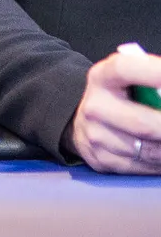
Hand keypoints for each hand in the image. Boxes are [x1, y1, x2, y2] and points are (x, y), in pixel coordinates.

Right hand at [68, 51, 160, 173]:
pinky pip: (146, 166)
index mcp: (102, 77)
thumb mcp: (128, 78)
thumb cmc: (119, 95)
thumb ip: (152, 78)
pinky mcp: (103, 159)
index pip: (126, 69)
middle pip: (145, 124)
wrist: (83, 121)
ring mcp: (96, 136)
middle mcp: (95, 107)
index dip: (154, 73)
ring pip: (151, 150)